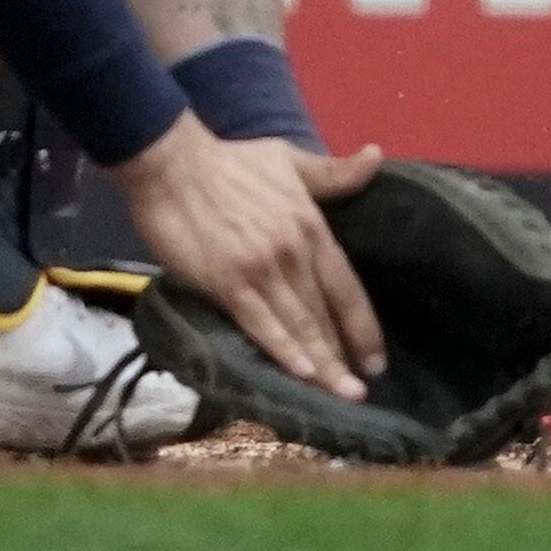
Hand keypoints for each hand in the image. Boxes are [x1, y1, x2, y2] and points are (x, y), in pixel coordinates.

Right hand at [110, 112, 387, 399]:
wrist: (173, 165)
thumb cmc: (230, 162)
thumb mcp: (289, 159)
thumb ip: (334, 172)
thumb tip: (378, 157)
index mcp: (311, 226)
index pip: (347, 286)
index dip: (363, 326)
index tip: (376, 360)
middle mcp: (293, 252)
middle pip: (325, 313)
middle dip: (345, 355)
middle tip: (362, 393)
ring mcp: (261, 270)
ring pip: (299, 324)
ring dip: (323, 364)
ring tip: (343, 394)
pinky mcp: (226, 282)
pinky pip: (261, 323)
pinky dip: (284, 350)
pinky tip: (302, 374)